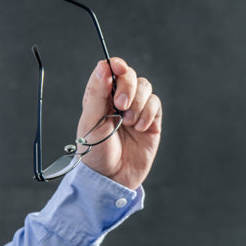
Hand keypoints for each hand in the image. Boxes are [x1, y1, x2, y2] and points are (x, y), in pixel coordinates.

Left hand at [76, 58, 162, 189]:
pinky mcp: (151, 122)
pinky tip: (139, 128)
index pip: (110, 70)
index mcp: (100, 97)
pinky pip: (155, 104)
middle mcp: (119, 101)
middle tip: (121, 105)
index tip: (118, 69)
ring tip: (129, 122)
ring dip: (139, 103)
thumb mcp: (90, 122)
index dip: (116, 65)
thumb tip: (103, 66)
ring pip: (146, 88)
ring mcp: (136, 110)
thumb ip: (97, 93)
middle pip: (130, 76)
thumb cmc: (95, 153)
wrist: (112, 179)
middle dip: (128, 87)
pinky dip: (149, 113)